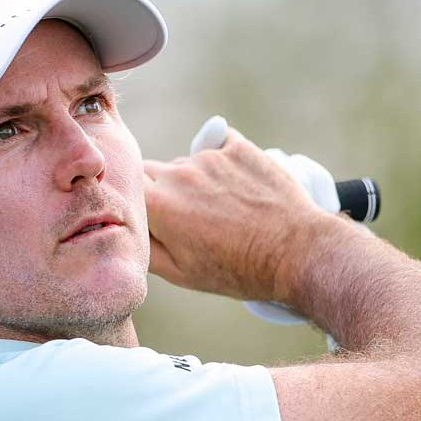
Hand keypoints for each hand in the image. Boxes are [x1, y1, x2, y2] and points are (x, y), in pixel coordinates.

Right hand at [141, 124, 342, 303]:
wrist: (295, 252)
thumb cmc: (237, 270)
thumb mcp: (181, 274)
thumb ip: (144, 248)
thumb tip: (129, 231)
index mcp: (157, 205)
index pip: (125, 187)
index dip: (133, 200)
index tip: (147, 214)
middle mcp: (178, 173)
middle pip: (151, 171)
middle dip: (160, 190)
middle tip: (185, 216)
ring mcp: (210, 157)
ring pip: (186, 162)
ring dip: (194, 179)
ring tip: (222, 208)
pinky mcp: (238, 147)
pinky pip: (218, 145)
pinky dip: (222, 163)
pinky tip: (238, 187)